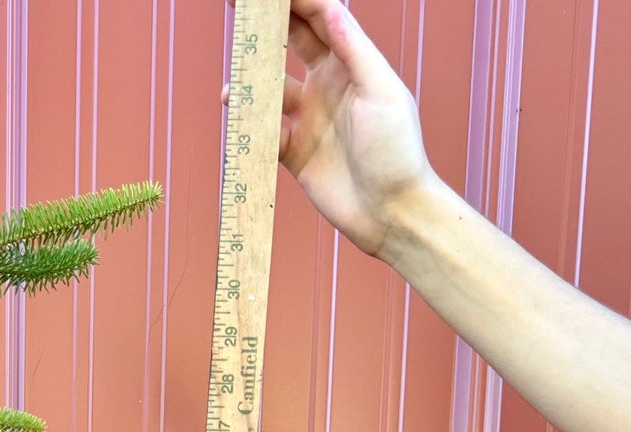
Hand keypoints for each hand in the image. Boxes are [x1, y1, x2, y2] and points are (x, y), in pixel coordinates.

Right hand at [224, 0, 434, 259]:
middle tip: (237, 9)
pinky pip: (264, 132)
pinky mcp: (294, 152)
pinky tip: (239, 122)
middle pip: (291, 42)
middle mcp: (327, 85)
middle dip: (266, 25)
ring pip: (270, 89)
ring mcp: (309, 118)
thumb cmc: (397, 151)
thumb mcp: (380, 92)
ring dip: (250, 83)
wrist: (391, 212)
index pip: (319, 18)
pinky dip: (250, 125)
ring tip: (233, 87)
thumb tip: (331, 10)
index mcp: (351, 64)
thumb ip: (354, 51)